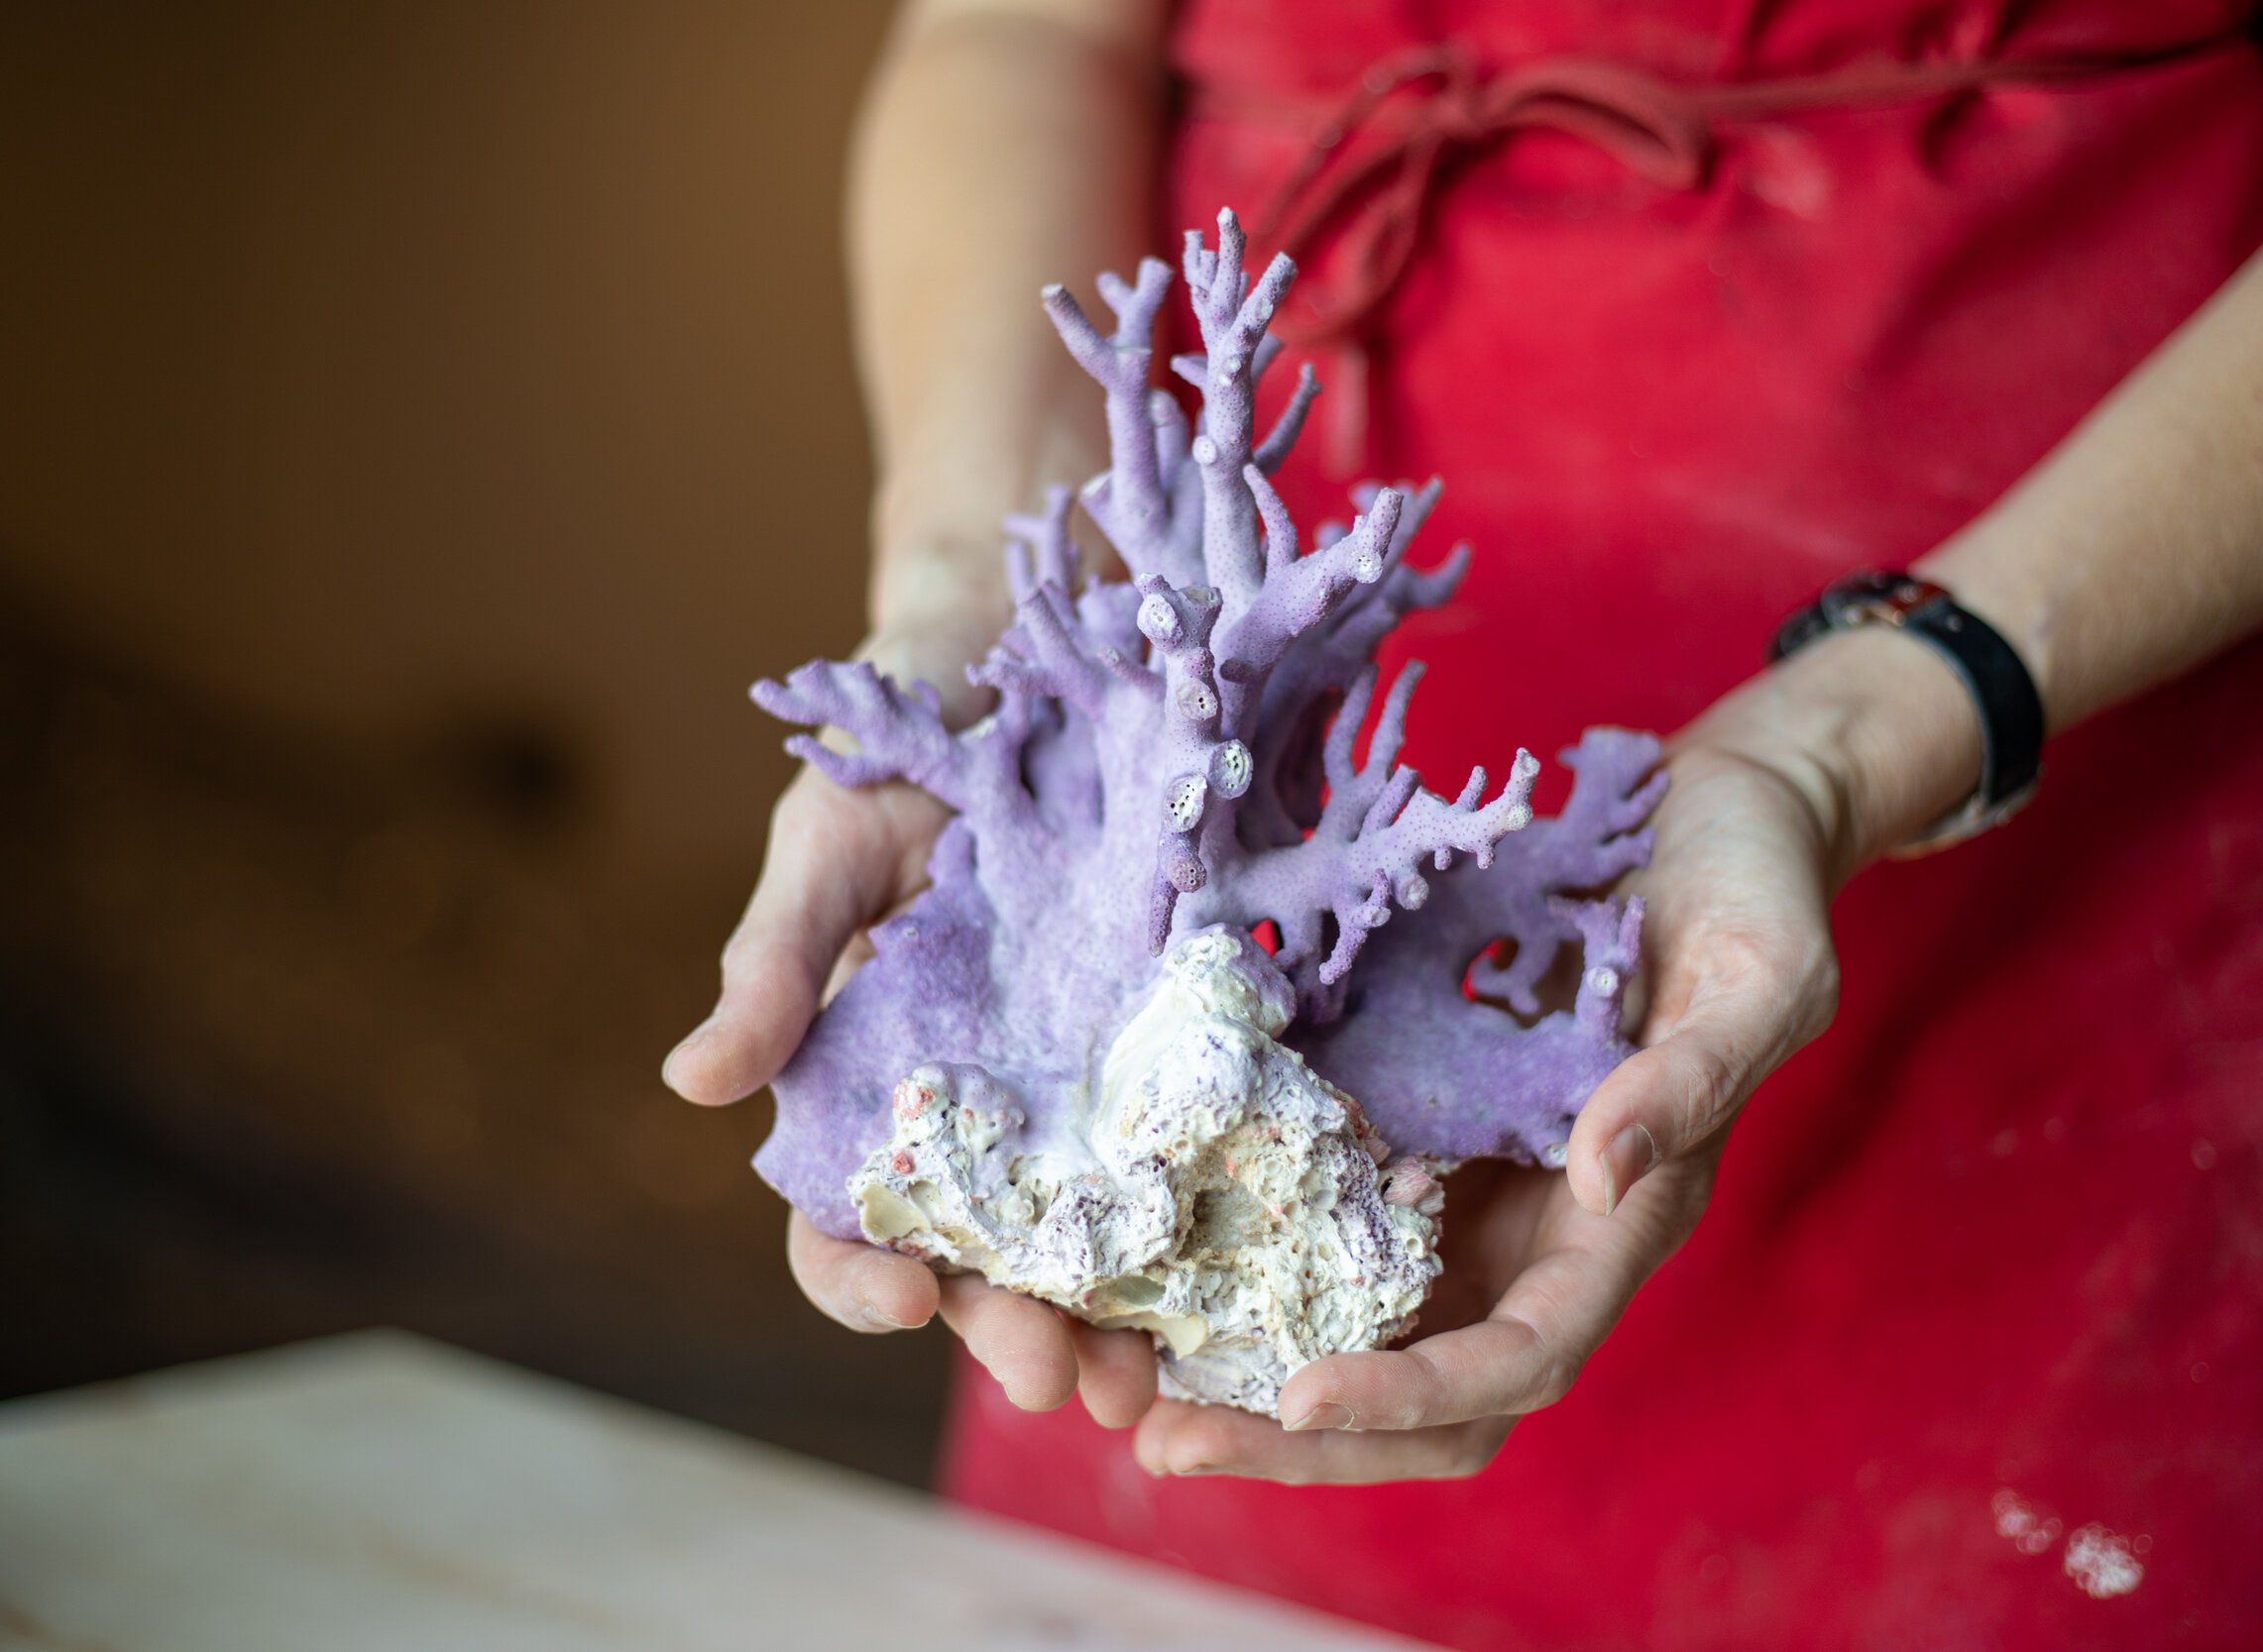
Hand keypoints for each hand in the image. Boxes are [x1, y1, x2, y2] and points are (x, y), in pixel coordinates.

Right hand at [662, 620, 1162, 1430]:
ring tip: (1159, 1383)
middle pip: (981, 1262)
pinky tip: (1247, 1277)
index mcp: (868, 1087)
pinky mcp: (1168, 1044)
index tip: (906, 1301)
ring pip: (1090, 1239)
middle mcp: (974, 1112)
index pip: (844, 1219)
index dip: (864, 1277)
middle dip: (1014, 1333)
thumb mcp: (825, 846)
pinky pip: (1189, 1148)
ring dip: (1118, 1320)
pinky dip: (1210, 1223)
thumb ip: (774, 965)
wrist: (1026, 654)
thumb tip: (690, 1086)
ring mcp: (1076, 1087)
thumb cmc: (896, 753)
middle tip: (1066, 1385)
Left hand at [1132, 742, 1846, 1480]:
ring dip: (1246, 1366)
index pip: (1521, 1359)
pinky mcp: (1413, 1120)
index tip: (1299, 1395)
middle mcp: (1537, 1233)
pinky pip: (1321, 1211)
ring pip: (1356, 1323)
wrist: (1708, 815)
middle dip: (1299, 1436)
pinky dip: (1242, 1251)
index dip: (1413, 1392)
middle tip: (1163, 1439)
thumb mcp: (1761, 973)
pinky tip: (1149, 1243)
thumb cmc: (1753, 887)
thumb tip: (1604, 1176)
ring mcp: (1469, 1186)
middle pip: (1423, 1392)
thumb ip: (1696, 1076)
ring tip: (1121, 1377)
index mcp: (1622, 1224)